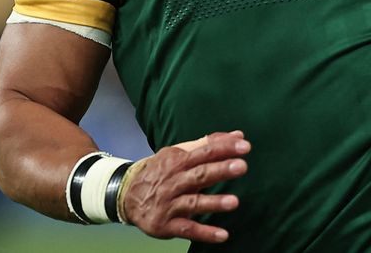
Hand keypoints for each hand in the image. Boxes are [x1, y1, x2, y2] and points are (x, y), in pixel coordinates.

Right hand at [121, 130, 250, 243]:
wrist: (126, 195)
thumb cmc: (160, 172)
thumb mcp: (178, 154)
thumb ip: (208, 144)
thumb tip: (238, 136)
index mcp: (177, 161)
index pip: (203, 152)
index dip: (223, 148)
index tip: (244, 146)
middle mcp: (173, 181)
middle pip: (199, 175)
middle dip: (220, 171)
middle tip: (241, 167)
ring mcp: (169, 204)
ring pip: (193, 203)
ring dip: (214, 203)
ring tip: (234, 202)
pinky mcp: (166, 225)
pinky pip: (187, 229)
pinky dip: (204, 233)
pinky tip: (222, 235)